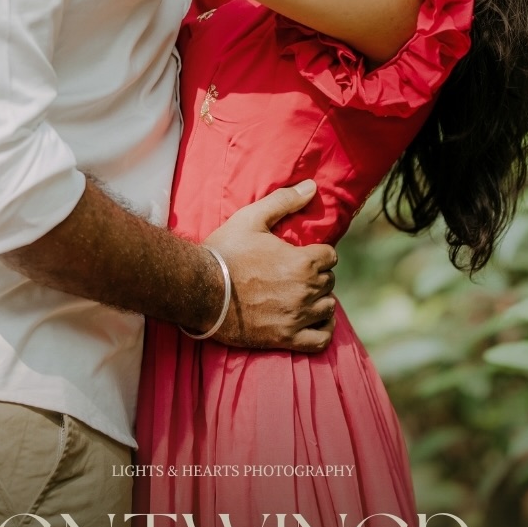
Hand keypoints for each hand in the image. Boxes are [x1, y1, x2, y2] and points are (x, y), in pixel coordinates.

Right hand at [204, 180, 337, 353]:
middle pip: (329, 282)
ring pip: (327, 308)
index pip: (330, 257)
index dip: (317, 253)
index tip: (302, 255)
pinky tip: (314, 322)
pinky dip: (323, 331)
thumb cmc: (224, 252)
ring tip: (301, 296)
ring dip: (318, 301)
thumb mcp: (251, 218)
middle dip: (316, 276)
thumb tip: (312, 186)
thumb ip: (284, 201)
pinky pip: (321, 340)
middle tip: (294, 274)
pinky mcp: (285, 338)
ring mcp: (297, 317)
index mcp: (303, 262)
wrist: (198, 290)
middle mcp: (306, 291)